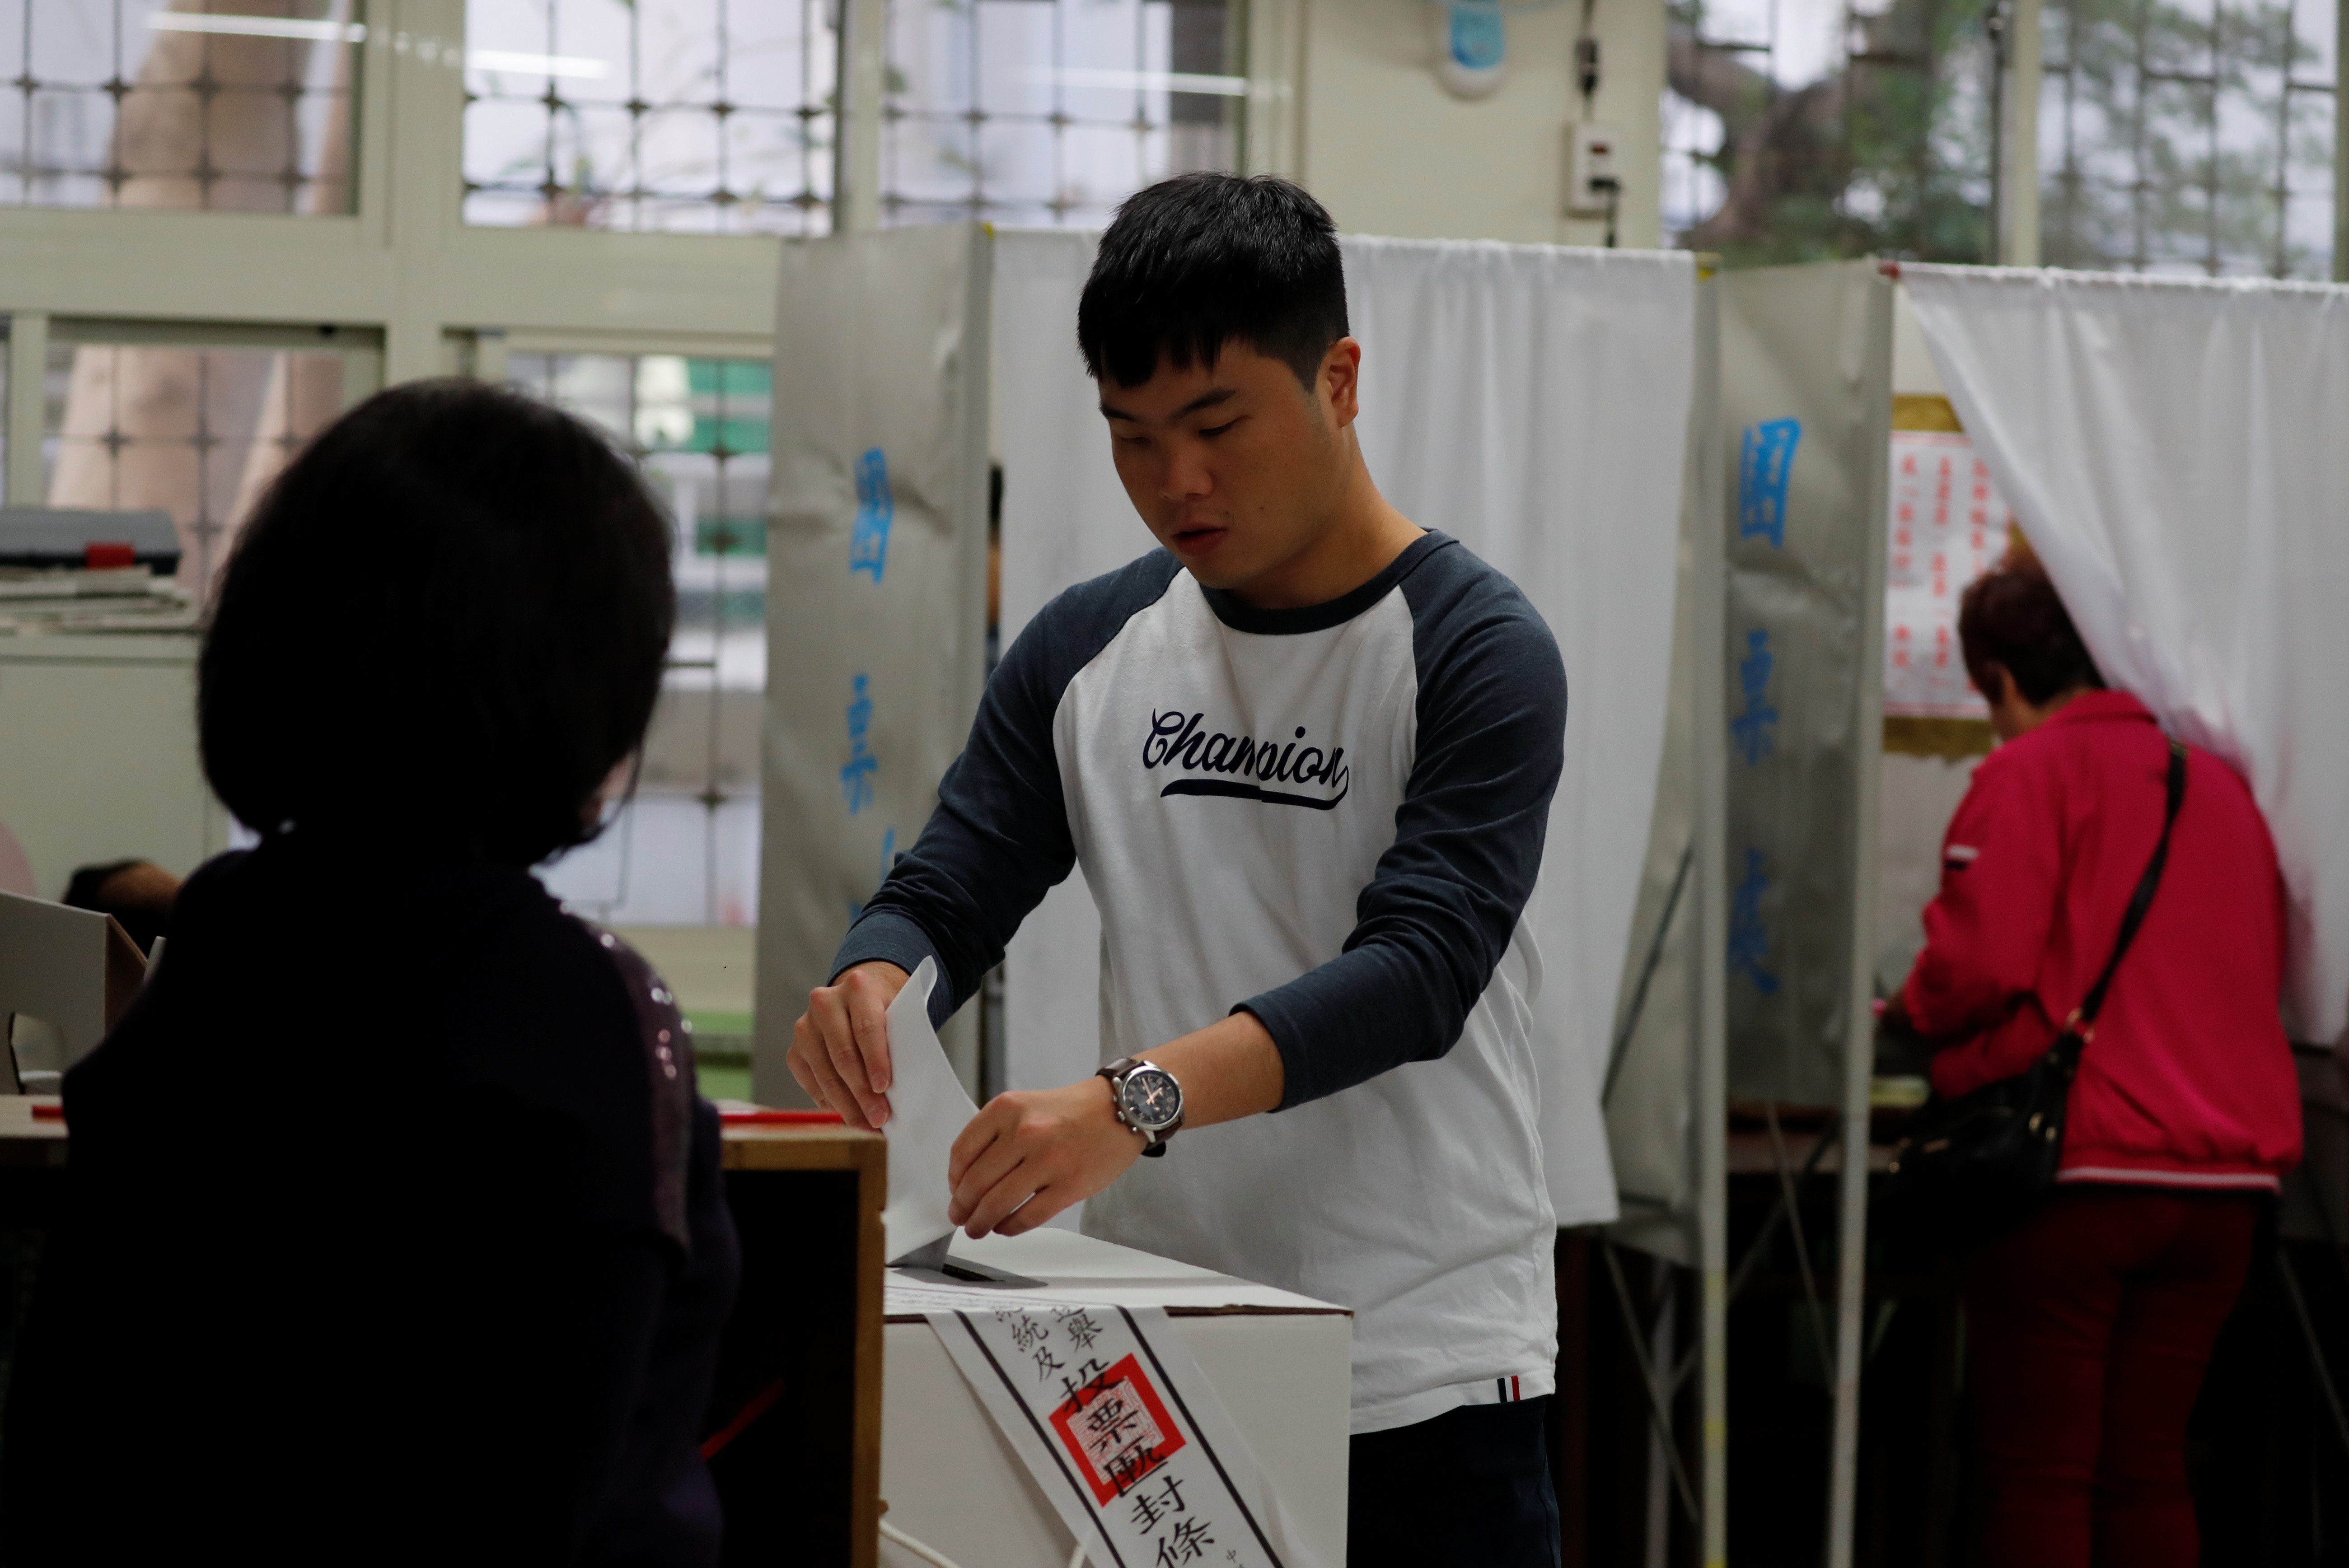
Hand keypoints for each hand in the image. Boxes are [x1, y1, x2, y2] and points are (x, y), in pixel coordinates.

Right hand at [787, 961, 909, 1129]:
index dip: (875, 1060)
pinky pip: (812, 1084)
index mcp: (858, 988)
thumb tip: (898, 1093)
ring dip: (847, 1105)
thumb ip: (897, 1043)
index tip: (884, 1087)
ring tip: (866, 1124)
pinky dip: (831, 1104)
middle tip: (879, 1117)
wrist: (857, 999)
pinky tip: (848, 1115)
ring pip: (826, 1074)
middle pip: (844, 1055)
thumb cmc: (884, 1013)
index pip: (866, 1027)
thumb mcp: (897, 1016)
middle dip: (862, 1092)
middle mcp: (825, 1003)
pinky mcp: (794, 1050)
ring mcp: (805, 1027)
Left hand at [947, 1077, 1143, 1237]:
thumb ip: (996, 1135)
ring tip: (978, 1229)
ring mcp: (1048, 1160)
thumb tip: (968, 1179)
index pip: (962, 1152)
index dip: (953, 1179)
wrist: (1121, 1108)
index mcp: (1007, 1109)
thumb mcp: (1026, 1106)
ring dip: (981, 1223)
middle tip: (960, 1217)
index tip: (955, 1190)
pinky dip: (1010, 1227)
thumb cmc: (1073, 1111)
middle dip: (962, 1208)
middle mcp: (1025, 1132)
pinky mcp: (1070, 1185)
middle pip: (975, 1183)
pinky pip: (1028, 1216)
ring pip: (997, 1204)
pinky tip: (1006, 1227)